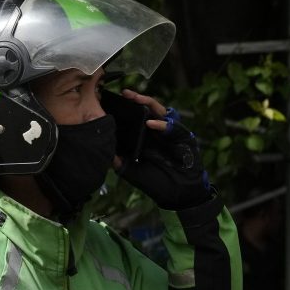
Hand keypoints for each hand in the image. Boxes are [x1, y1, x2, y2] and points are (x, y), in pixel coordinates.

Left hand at [112, 89, 213, 209]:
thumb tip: (106, 155)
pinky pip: (172, 127)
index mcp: (146, 138)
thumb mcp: (134, 173)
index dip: (128, 110)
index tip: (113, 102)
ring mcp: (171, 133)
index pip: (137, 119)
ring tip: (137, 100)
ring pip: (161, 112)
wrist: (178, 194)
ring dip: (149, 105)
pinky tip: (151, 123)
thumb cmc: (158, 184)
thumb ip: (121, 164)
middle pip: (149, 111)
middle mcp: (158, 133)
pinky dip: (162, 124)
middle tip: (126, 94)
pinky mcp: (183, 137)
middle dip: (138, 101)